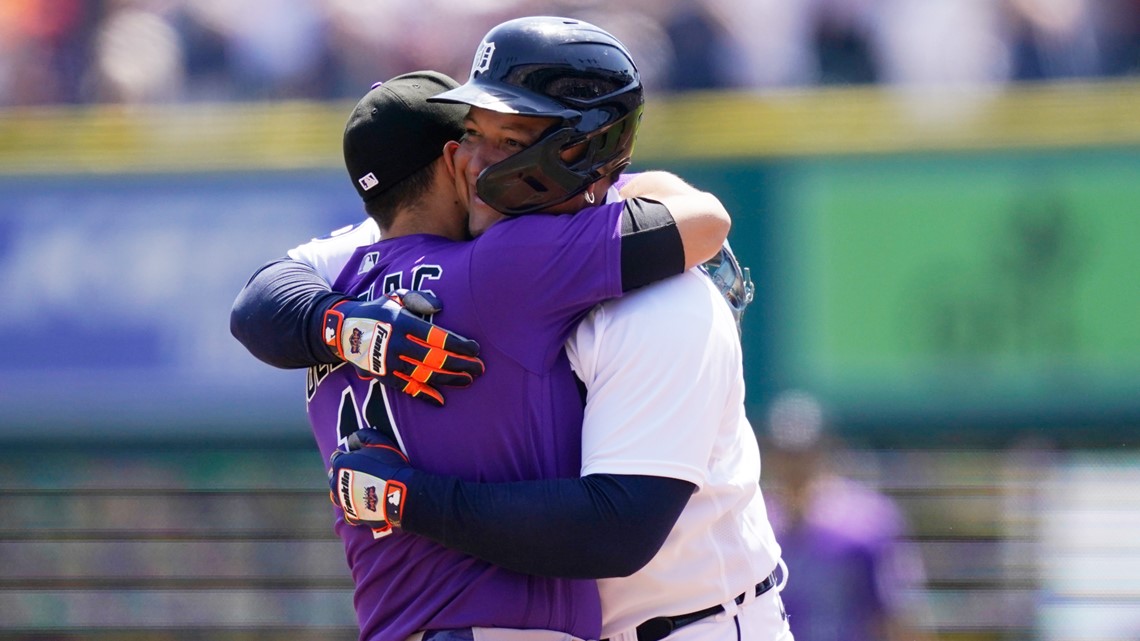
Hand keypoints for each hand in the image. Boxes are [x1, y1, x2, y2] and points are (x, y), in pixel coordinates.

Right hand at [323, 290, 484, 405]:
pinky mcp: (383, 376)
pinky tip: (441, 399)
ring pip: (425, 374)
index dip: (458, 344)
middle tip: (480, 368)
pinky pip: (407, 388)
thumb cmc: (377, 311)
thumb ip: (418, 299)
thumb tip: (439, 307)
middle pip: (435, 358)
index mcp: (402, 323)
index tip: (475, 348)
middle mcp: (396, 344)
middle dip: (461, 364)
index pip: (437, 336)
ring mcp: (389, 362)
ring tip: (468, 380)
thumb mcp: (394, 297)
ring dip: (449, 379)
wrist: (342, 330)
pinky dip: (424, 395)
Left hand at [328, 430, 410, 536]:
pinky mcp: (354, 516)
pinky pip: (349, 514)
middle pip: (334, 478)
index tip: (357, 458)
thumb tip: (351, 440)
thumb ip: (362, 436)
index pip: (336, 458)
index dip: (347, 456)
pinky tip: (364, 505)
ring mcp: (344, 502)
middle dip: (342, 475)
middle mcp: (337, 484)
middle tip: (358, 474)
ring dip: (345, 493)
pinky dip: (354, 509)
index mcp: (340, 465)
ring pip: (338, 496)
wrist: (399, 494)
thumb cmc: (389, 466)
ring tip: (359, 491)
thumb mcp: (379, 442)